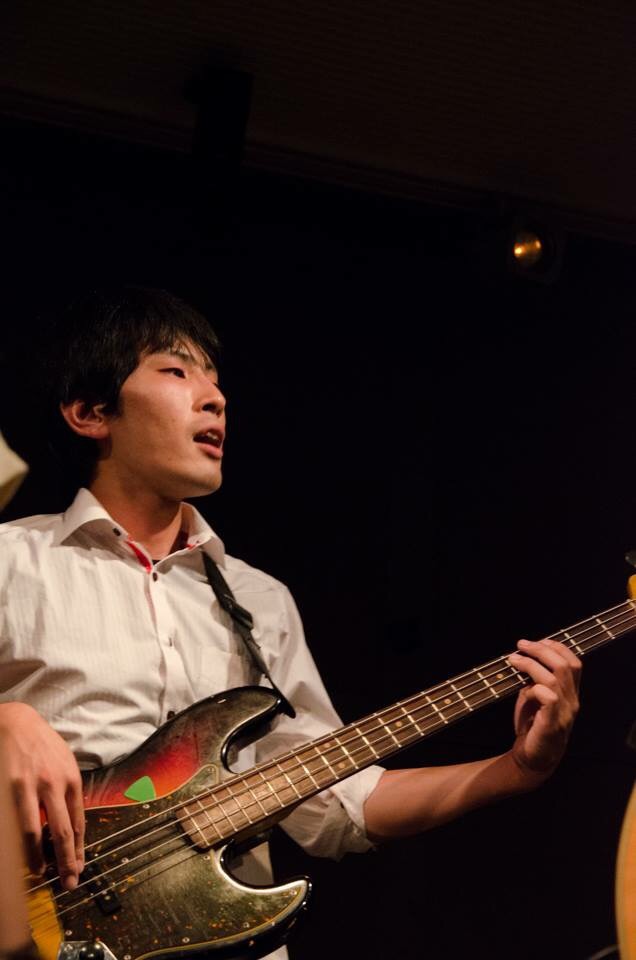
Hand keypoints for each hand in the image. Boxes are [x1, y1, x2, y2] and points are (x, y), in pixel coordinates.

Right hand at [0, 703, 84, 890]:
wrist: (15, 721)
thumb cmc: (41, 743)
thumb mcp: (64, 762)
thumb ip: (68, 790)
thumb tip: (70, 822)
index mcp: (71, 779)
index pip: (79, 822)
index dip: (79, 849)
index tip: (79, 867)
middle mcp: (53, 784)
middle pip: (62, 832)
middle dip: (66, 862)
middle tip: (68, 882)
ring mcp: (29, 787)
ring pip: (34, 833)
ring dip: (36, 858)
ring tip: (38, 872)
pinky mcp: (10, 788)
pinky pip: (13, 823)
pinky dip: (17, 842)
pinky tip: (18, 854)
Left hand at [508, 638, 581, 780]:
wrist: (532, 758)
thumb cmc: (532, 725)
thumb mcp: (534, 697)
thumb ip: (535, 680)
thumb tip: (524, 657)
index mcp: (570, 693)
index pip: (574, 663)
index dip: (557, 647)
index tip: (538, 641)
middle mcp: (572, 701)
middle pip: (565, 666)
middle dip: (541, 650)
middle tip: (521, 645)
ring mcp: (565, 712)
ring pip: (554, 678)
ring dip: (531, 664)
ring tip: (513, 659)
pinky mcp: (553, 723)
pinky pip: (548, 697)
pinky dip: (534, 688)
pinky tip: (524, 690)